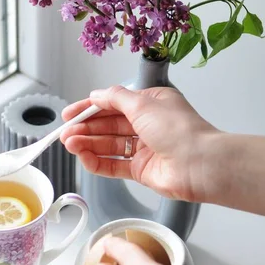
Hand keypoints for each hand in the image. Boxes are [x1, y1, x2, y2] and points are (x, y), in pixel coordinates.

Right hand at [61, 85, 217, 202]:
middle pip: (109, 125)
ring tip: (69, 144)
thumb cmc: (179, 130)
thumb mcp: (143, 103)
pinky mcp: (142, 169)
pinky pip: (114, 165)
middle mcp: (147, 124)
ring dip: (88, 144)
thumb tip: (96, 95)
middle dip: (86, 128)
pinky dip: (98, 162)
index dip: (90, 108)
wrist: (200, 164)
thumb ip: (115, 98)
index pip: (114, 103)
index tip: (70, 114)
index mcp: (151, 103)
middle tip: (65, 133)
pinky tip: (83, 158)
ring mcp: (144, 148)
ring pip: (109, 145)